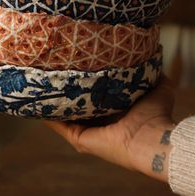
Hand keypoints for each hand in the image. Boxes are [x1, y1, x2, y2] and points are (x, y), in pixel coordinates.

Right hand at [45, 76, 175, 181]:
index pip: (97, 98)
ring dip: (54, 102)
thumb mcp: (158, 87)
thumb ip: (152, 73)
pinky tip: (37, 99)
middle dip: (67, 91)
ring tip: (40, 82)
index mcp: (117, 115)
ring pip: (65, 116)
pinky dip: (47, 114)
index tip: (78, 66)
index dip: (88, 83)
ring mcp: (88, 134)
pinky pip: (59, 125)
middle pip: (78, 107)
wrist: (153, 137)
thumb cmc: (157, 115)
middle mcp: (101, 126)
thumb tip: (151, 56)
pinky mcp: (80, 139)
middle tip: (54, 71)